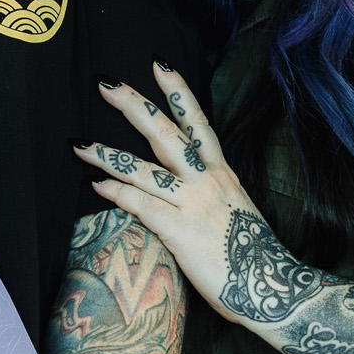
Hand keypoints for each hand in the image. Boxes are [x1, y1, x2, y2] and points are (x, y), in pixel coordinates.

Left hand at [74, 64, 259, 325]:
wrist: (274, 288)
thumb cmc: (253, 259)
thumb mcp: (235, 213)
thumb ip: (209, 196)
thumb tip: (185, 193)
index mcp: (221, 174)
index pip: (197, 123)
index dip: (178, 92)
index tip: (159, 64)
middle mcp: (207, 180)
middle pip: (165, 132)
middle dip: (132, 105)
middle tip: (104, 83)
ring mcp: (192, 203)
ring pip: (142, 168)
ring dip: (107, 154)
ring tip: (79, 144)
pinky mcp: (179, 230)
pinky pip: (140, 204)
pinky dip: (116, 192)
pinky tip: (96, 185)